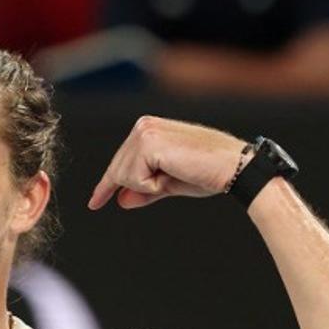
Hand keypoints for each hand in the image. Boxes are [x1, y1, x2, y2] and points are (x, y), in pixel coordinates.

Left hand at [88, 116, 246, 209]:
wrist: (233, 168)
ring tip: (178, 172)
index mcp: (148, 130)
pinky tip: (175, 171)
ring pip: (125, 177)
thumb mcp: (168, 184)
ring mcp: (144, 132)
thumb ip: (143, 190)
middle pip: (118, 172)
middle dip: (140, 187)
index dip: (107, 185)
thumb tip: (121, 199)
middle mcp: (143, 126)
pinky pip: (135, 180)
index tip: (95, 202)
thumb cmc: (208, 172)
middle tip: (175, 176)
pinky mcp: (148, 143)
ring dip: (151, 186)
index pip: (120, 162)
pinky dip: (154, 185)